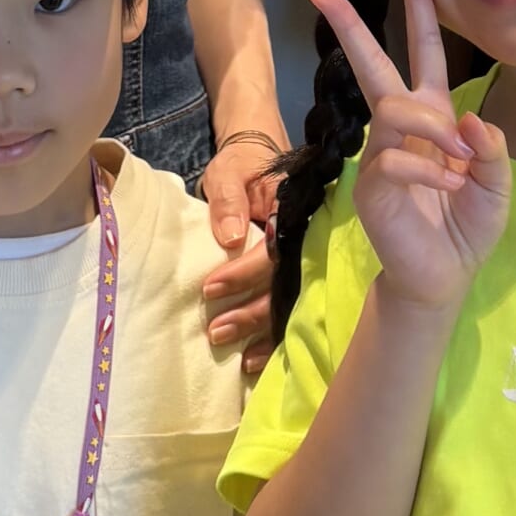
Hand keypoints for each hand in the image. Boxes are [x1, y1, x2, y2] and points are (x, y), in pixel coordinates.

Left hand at [201, 132, 285, 372]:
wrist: (259, 156)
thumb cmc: (242, 164)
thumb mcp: (229, 172)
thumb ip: (228, 200)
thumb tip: (231, 237)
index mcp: (291, 211)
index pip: (272, 250)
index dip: (242, 274)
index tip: (211, 288)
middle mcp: (304, 239)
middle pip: (284, 285)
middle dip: (251, 314)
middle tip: (216, 331)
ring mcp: (303, 259)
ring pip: (290, 304)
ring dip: (261, 331)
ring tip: (233, 352)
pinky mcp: (295, 274)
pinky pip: (290, 309)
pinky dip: (273, 338)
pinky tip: (254, 359)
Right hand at [311, 0, 510, 319]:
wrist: (444, 278)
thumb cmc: (467, 224)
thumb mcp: (497, 184)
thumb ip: (493, 150)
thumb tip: (467, 120)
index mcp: (433, 114)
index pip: (423, 50)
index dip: (417, 7)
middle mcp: (401, 125)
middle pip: (373, 64)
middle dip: (350, 26)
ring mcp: (381, 153)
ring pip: (394, 109)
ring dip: (432, 129)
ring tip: (459, 163)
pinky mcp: (371, 186)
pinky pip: (394, 160)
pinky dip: (428, 173)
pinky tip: (449, 189)